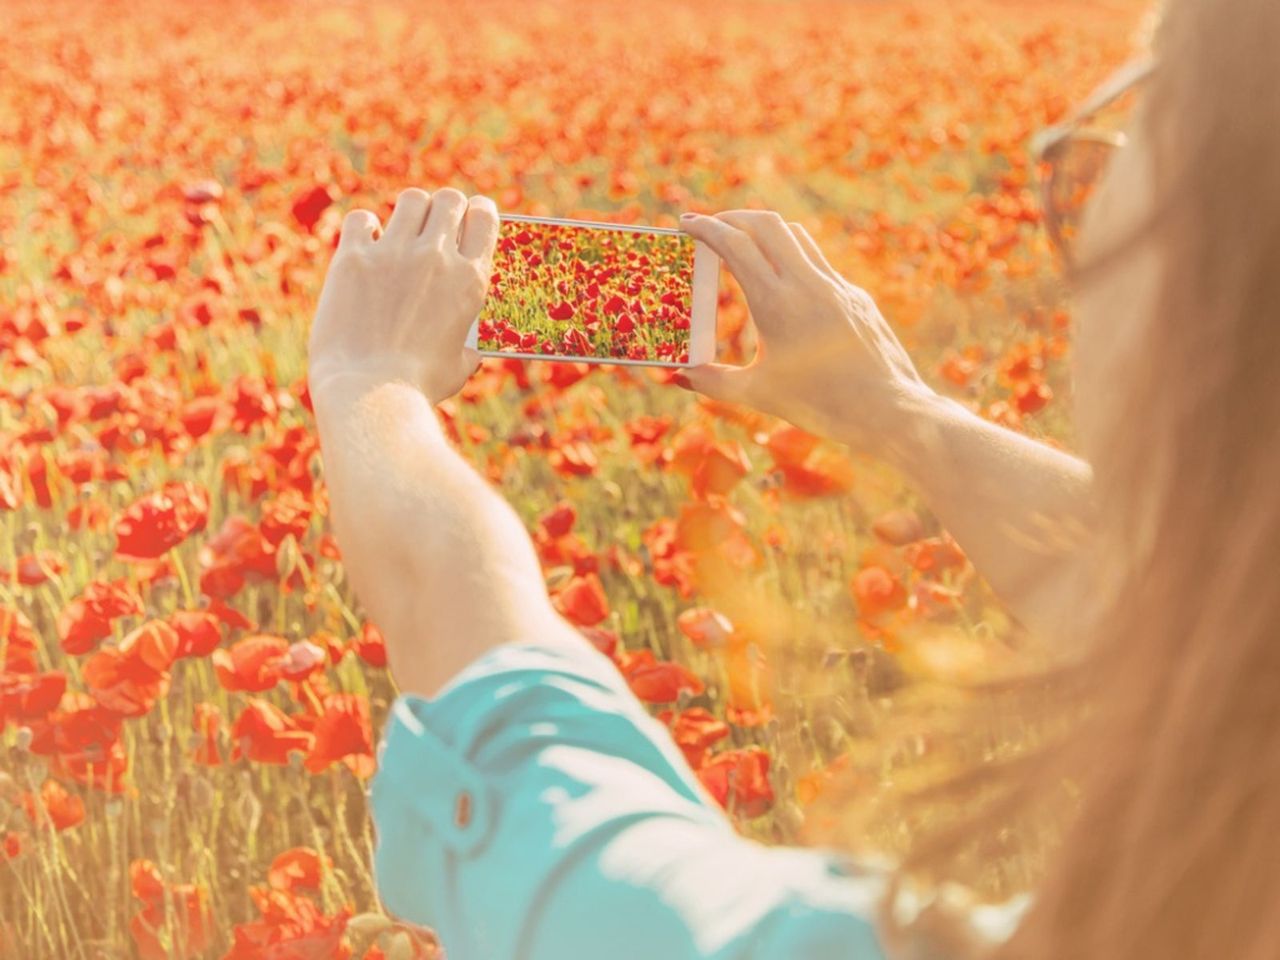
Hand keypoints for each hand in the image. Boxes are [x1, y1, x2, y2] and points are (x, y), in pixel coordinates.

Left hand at [308, 188, 498, 404]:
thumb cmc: (418, 387)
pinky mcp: (354, 259)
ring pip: (411, 200)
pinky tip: (365, 245)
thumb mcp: (459, 365)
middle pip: (449, 198)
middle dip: (445, 208)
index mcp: (470, 280)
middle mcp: (436, 258)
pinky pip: (361, 219)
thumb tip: (469, 346)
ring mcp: (394, 254)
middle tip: (434, 226)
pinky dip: (365, 227)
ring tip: (401, 233)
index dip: (477, 212)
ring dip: (410, 212)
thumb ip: (467, 344)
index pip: (484, 217)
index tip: (470, 217)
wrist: (369, 395)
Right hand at [678, 211, 934, 454]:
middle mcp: (807, 283)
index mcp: (776, 302)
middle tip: (711, 228)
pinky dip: (791, 258)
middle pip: (764, 223)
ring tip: (744, 246)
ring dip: (764, 232)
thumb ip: (714, 382)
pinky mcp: (856, 296)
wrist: (889, 410)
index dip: (706, 227)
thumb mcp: (759, 394)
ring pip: (795, 236)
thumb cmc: (821, 406)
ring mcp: (836, 285)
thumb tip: (679, 376)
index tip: (686, 222)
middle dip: (732, 218)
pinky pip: (818, 263)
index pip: (735, 244)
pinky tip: (783, 284)